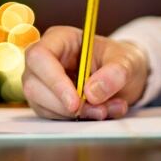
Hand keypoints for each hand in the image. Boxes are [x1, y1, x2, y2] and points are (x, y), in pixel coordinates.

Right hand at [22, 25, 148, 119]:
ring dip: (73, 115)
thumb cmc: (120, 61)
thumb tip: (91, 93)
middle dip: (63, 104)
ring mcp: (42, 82)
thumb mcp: (128, 61)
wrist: (124, 77)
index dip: (53, 80)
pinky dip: (76, 120)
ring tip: (105, 110)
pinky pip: (51, 116)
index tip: (76, 102)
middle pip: (33, 84)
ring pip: (40, 104)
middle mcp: (44, 59)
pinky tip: (99, 112)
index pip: (40, 56)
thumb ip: (115, 72)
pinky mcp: (47, 102)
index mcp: (59, 39)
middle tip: (96, 110)